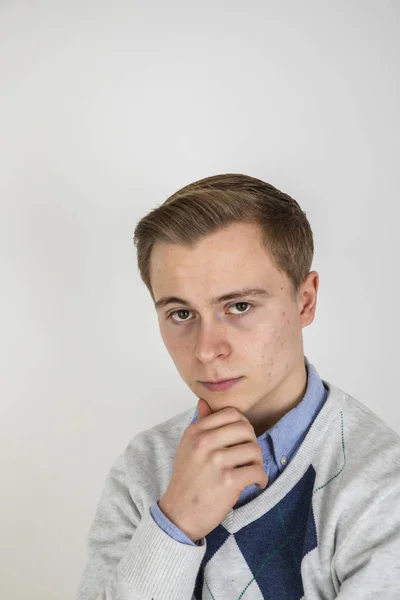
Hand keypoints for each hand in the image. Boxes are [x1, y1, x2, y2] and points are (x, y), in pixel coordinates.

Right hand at [158, 397, 267, 541]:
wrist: (179, 514)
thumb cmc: (187, 480)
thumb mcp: (187, 447)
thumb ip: (200, 424)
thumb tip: (204, 402)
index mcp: (195, 432)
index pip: (231, 413)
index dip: (242, 425)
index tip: (242, 439)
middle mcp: (204, 442)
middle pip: (245, 429)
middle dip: (252, 442)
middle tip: (249, 457)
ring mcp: (216, 461)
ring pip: (254, 449)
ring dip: (258, 462)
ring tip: (252, 471)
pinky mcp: (228, 481)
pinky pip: (257, 471)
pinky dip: (261, 479)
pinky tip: (255, 483)